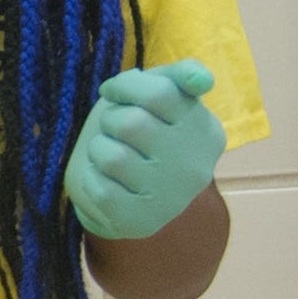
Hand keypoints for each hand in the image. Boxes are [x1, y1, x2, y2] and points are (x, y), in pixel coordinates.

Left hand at [64, 59, 222, 239]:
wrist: (119, 191)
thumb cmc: (134, 135)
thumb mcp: (155, 98)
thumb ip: (177, 76)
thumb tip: (200, 79)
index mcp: (205, 130)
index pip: (160, 92)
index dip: (124, 87)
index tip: (113, 92)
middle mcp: (197, 167)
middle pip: (132, 123)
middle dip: (111, 120)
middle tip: (114, 130)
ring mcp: (172, 198)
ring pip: (112, 157)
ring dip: (98, 150)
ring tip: (108, 155)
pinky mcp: (142, 222)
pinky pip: (100, 189)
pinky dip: (91, 179)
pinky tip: (104, 181)